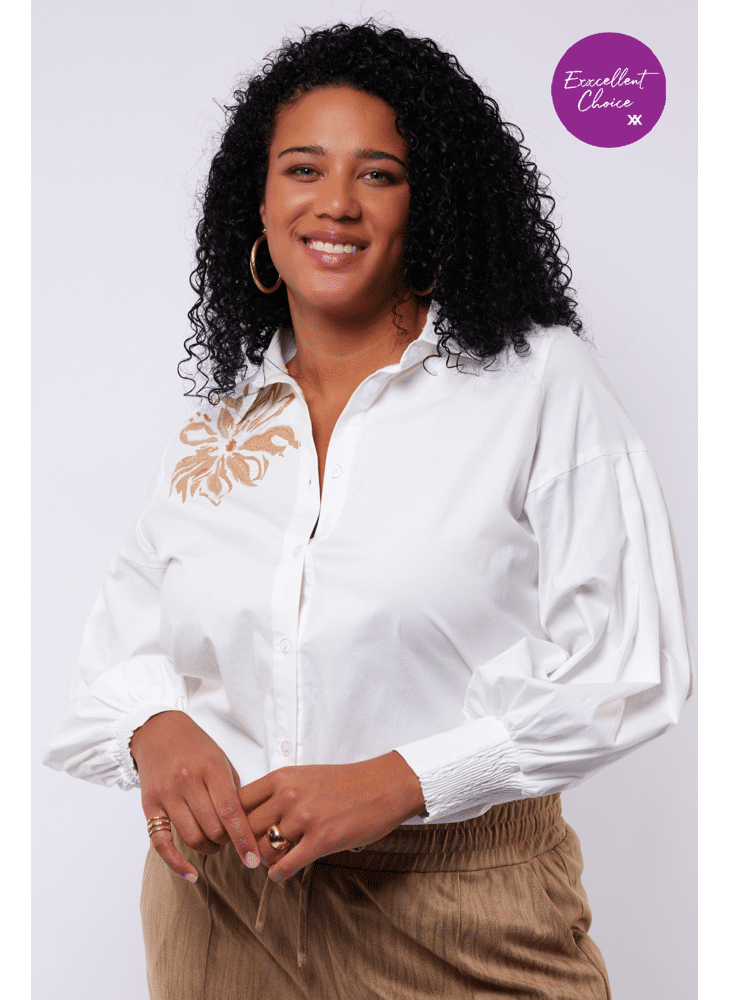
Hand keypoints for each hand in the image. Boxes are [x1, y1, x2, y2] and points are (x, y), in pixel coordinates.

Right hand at [130, 711, 260, 881]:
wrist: (158, 730)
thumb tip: (245, 828)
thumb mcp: (221, 760)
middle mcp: (187, 781)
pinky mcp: (149, 805)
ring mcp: (166, 794)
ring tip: (215, 843)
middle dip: (227, 840)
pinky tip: (191, 874)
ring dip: (207, 848)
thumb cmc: (196, 747)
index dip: (243, 839)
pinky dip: (175, 863)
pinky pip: (161, 842)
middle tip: (232, 838)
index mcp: (211, 768)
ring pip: (191, 837)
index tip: (254, 860)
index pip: (230, 812)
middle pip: (212, 828)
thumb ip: (232, 792)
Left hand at [238, 751, 425, 882]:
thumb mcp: (305, 776)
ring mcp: (305, 817)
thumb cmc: (345, 782)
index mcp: (282, 777)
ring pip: (264, 849)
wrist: (383, 786)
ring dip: (265, 861)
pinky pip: (286, 865)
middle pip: (246, 829)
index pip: (238, 802)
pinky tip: (282, 874)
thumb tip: (252, 817)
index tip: (235, 834)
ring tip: (273, 862)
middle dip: (247, 845)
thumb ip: (278, 792)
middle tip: (253, 854)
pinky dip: (279, 874)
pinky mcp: (321, 839)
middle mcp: (288, 794)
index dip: (232, 822)